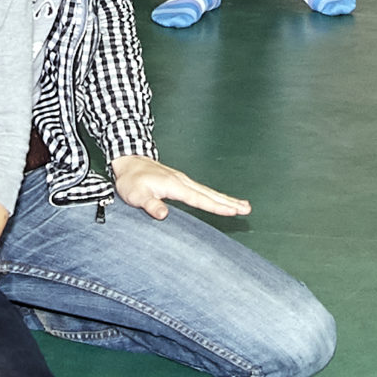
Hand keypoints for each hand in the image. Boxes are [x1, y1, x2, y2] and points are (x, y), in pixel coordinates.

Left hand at [111, 154, 251, 221]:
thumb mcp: (136, 195)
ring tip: (243, 206)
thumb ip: (151, 205)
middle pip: (210, 194)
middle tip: (247, 209)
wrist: (129, 162)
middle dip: (229, 202)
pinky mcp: (181, 181)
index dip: (216, 207)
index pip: (200, 199)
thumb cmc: (131, 180)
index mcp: (174, 186)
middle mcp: (183, 182)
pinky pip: (203, 190)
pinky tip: (222, 200)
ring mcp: (183, 180)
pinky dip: (215, 196)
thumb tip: (164, 215)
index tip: (233, 211)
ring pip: (209, 191)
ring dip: (226, 199)